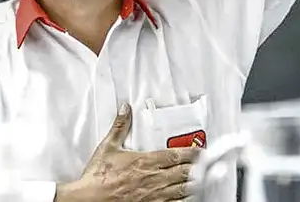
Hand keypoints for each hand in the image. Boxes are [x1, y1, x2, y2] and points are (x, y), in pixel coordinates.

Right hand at [55, 104, 199, 201]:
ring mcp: (155, 196)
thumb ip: (120, 126)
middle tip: (210, 164)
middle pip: (184, 172)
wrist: (90, 199)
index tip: (202, 150)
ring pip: (183, 190)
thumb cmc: (98, 176)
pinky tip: (191, 197)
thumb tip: (125, 108)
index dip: (192, 152)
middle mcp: (154, 179)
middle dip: (198, 168)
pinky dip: (186, 200)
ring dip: (196, 184)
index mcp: (145, 161)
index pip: (175, 155)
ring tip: (206, 180)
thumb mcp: (108, 147)